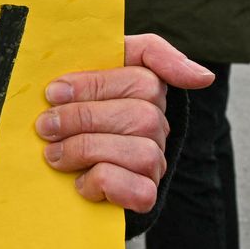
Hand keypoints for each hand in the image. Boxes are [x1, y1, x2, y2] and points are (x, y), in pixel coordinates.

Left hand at [36, 33, 212, 212]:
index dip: (94, 85)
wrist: (56, 158)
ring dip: (86, 150)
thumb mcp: (97, 62)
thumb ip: (151, 52)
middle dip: (83, 119)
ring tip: (54, 153)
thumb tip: (203, 76)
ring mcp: (155, 162)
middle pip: (141, 117)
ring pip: (141, 153)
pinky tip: (80, 180)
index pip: (143, 81)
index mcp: (147, 89)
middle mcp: (158, 125)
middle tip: (46, 126)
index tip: (53, 92)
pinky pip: (138, 191)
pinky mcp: (145, 196)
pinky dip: (102, 183)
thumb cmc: (76, 103)